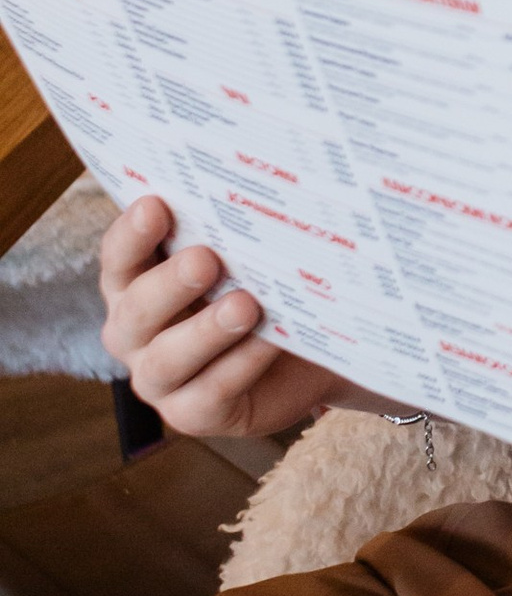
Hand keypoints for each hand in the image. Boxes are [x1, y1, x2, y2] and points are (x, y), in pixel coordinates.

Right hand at [100, 195, 347, 440]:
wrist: (308, 353)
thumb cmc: (263, 289)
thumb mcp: (245, 257)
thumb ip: (228, 228)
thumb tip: (243, 180)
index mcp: (135, 283)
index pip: (119, 258)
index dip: (132, 234)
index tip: (156, 204)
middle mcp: (135, 332)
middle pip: (135, 309)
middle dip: (169, 283)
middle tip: (206, 258)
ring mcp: (159, 378)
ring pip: (166, 359)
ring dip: (204, 331)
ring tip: (245, 305)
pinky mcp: (193, 414)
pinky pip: (208, 394)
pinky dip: (240, 365)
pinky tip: (269, 341)